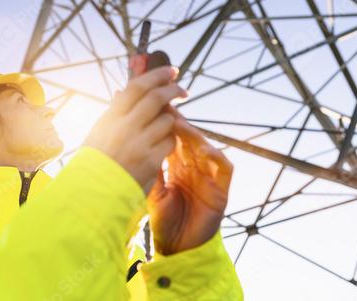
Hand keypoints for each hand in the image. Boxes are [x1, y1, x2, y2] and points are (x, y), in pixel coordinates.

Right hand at [83, 66, 186, 193]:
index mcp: (110, 117)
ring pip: (167, 120)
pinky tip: (164, 143)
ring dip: (171, 119)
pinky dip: (170, 139)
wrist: (93, 194)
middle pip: (156, 98)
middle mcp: (124, 127)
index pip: (136, 87)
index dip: (156, 76)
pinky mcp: (151, 161)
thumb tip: (124, 91)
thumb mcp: (98, 132)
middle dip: (173, 89)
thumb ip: (114, 112)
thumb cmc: (94, 163)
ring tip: (166, 125)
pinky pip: (169, 142)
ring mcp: (139, 144)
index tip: (170, 72)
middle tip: (182, 90)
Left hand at [147, 109, 232, 254]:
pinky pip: (224, 167)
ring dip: (194, 135)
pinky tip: (202, 149)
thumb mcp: (152, 191)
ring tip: (179, 124)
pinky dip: (216, 156)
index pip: (171, 138)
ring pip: (205, 147)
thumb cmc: (163, 221)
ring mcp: (209, 176)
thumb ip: (149, 168)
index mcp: (177, 166)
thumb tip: (132, 142)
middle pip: (188, 138)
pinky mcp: (222, 189)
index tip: (149, 109)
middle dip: (178, 122)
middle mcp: (194, 167)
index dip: (163, 123)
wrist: (178, 249)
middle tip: (166, 107)